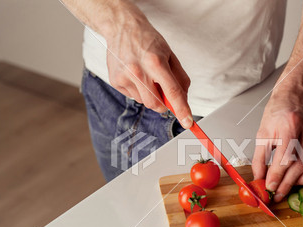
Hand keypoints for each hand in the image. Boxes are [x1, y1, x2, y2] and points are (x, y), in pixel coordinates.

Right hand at [105, 4, 192, 127]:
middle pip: (156, 104)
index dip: (182, 110)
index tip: (187, 122)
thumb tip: (184, 99)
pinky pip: (133, 97)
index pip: (172, 92)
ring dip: (150, 96)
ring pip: (144, 102)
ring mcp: (124, 77)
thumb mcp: (170, 55)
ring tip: (147, 76)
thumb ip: (179, 78)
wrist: (122, 27)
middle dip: (163, 104)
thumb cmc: (148, 40)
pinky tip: (136, 76)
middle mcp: (138, 71)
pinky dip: (139, 91)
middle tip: (163, 90)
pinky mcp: (115, 81)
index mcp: (155, 62)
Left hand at [252, 93, 302, 201]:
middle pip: (301, 164)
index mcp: (290, 123)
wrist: (296, 96)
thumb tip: (259, 180)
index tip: (270, 188)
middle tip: (279, 193)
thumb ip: (260, 158)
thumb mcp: (263, 133)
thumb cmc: (279, 113)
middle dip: (288, 183)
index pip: (285, 158)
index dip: (277, 177)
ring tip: (291, 183)